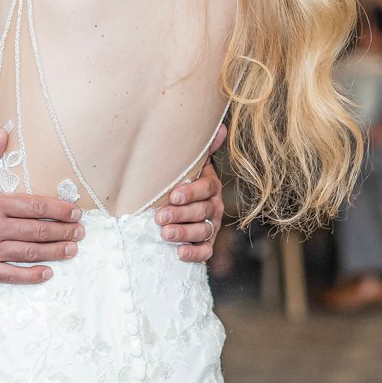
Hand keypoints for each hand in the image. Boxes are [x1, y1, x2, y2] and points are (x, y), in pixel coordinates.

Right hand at [0, 129, 82, 284]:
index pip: (35, 206)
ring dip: (53, 252)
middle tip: (80, 232)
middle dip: (62, 231)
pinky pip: (9, 274)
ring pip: (28, 252)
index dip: (59, 210)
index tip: (75, 212)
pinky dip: (29, 275)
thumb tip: (5, 131)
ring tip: (72, 250)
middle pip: (37, 231)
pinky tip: (46, 273)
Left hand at [156, 125, 226, 263]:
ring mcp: (211, 226)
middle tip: (161, 217)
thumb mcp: (188, 164)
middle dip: (181, 214)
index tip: (173, 195)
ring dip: (184, 233)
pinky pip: (205, 252)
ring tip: (165, 233)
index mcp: (210, 186)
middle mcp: (214, 206)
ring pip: (203, 231)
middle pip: (203, 211)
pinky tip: (179, 253)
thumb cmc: (179, 182)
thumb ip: (202, 149)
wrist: (176, 207)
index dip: (191, 192)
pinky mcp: (206, 245)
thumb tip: (220, 128)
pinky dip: (193, 254)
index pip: (207, 188)